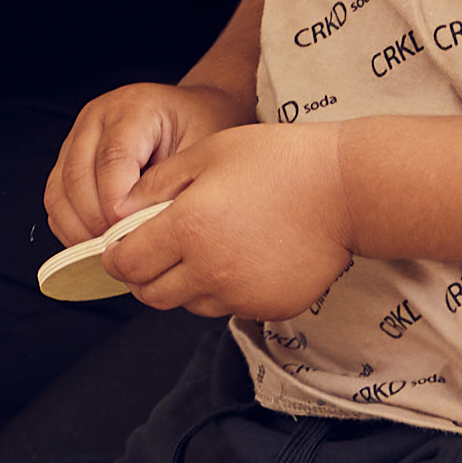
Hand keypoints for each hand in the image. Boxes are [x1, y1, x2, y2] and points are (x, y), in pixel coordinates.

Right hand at [45, 75, 247, 247]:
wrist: (195, 112)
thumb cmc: (203, 127)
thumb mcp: (204, 148)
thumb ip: (173, 184)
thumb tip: (146, 227)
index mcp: (134, 107)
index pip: (112, 157)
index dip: (117, 202)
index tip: (133, 234)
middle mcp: (97, 117)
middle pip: (77, 175)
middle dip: (96, 221)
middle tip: (121, 250)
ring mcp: (78, 136)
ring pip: (59, 189)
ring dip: (78, 228)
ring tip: (108, 252)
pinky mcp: (68, 157)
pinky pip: (56, 198)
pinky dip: (70, 226)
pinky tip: (95, 243)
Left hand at [103, 121, 355, 325]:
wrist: (346, 190)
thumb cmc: (277, 161)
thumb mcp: (207, 154)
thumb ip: (156, 185)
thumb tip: (118, 210)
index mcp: (188, 229)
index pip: (126, 263)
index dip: (115, 254)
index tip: (120, 242)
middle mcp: (210, 271)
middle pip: (150, 294)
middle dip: (143, 274)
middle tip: (154, 249)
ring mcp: (242, 295)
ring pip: (188, 304)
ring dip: (181, 285)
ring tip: (201, 248)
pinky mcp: (270, 308)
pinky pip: (228, 308)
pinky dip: (221, 291)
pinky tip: (238, 258)